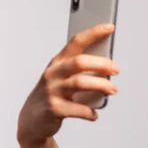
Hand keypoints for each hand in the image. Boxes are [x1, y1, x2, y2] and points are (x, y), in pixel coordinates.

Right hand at [17, 24, 119, 146]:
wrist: (31, 120)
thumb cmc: (53, 96)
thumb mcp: (63, 79)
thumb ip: (81, 72)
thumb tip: (108, 69)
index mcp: (57, 62)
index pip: (76, 42)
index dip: (93, 33)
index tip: (110, 27)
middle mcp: (53, 73)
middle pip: (80, 62)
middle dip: (102, 64)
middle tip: (116, 70)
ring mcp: (52, 91)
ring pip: (80, 83)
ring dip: (101, 86)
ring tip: (113, 90)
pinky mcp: (54, 109)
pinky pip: (78, 109)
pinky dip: (90, 112)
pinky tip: (94, 114)